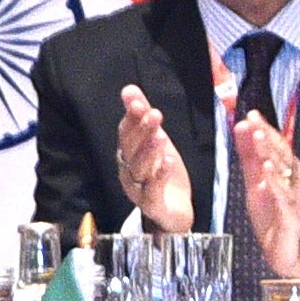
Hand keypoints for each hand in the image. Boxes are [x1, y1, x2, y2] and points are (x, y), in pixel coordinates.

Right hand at [113, 86, 198, 233]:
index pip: (126, 133)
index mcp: (128, 155)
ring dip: (149, 151)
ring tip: (161, 137)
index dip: (131, 117)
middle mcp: (128, 171)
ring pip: (140, 169)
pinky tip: (169, 163)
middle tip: (155, 114)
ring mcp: (138, 189)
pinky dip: (160, 176)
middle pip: (131, 149)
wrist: (174, 211)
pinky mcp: (152, 205)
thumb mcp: (157, 141)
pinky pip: (153, 191)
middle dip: (142, 131)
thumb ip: (142, 117)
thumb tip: (129, 88)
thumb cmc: (162, 174)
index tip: (137, 101)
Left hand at [224, 112, 299, 278]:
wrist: (287, 251)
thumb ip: (249, 157)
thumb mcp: (255, 182)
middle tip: (253, 120)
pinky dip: (275, 181)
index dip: (263, 128)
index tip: (250, 114)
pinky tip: (267, 169)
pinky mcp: (291, 212)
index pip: (275, 144)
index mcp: (286, 170)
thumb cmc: (273, 216)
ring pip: (284, 169)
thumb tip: (241, 128)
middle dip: (266, 134)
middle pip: (281, 152)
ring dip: (271, 152)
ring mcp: (295, 195)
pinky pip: (283, 194)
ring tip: (259, 136)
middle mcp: (294, 179)